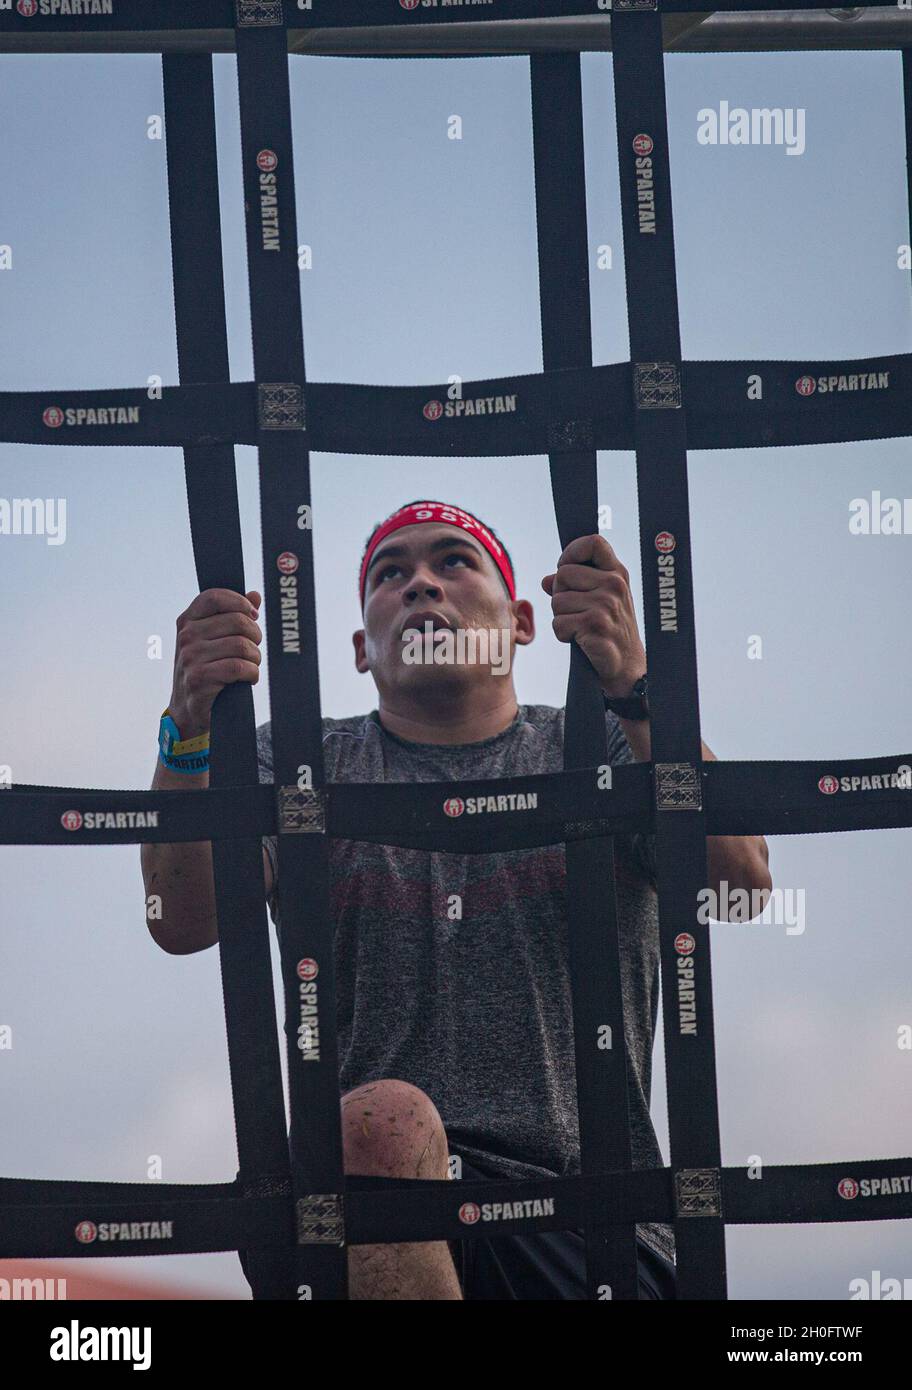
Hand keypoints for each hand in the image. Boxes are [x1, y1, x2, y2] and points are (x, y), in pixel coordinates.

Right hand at [169, 588, 261, 736]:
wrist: (188, 709)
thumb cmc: (206, 670)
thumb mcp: (213, 640)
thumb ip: (233, 616)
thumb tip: (255, 595)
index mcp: (187, 621)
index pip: (215, 597)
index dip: (240, 602)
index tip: (253, 615)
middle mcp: (186, 636)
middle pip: (237, 621)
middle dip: (255, 635)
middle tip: (254, 648)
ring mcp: (190, 657)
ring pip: (241, 645)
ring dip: (255, 657)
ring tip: (251, 665)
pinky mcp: (198, 679)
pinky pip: (238, 667)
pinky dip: (252, 673)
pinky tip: (249, 678)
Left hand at [541, 535, 645, 696]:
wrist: (626, 666)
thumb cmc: (609, 630)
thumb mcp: (598, 601)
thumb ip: (574, 585)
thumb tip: (546, 580)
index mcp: (617, 573)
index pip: (593, 543)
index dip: (572, 552)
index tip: (566, 567)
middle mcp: (614, 584)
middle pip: (563, 574)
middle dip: (560, 594)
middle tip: (577, 611)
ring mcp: (606, 604)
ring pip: (557, 601)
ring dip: (562, 617)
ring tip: (582, 627)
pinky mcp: (595, 624)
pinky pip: (558, 623)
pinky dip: (563, 634)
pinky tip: (581, 640)